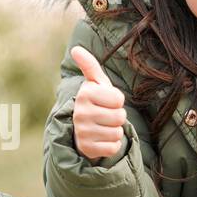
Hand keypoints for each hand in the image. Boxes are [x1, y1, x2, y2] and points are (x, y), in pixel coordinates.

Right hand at [70, 45, 126, 160]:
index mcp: (85, 94)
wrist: (82, 130)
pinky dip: (112, 145)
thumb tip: (75, 49)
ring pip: (117, 132)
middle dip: (118, 117)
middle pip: (120, 116)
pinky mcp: (87, 148)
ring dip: (115, 131)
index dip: (117, 101)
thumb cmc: (96, 101)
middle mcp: (81, 113)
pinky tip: (101, 139)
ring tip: (103, 127)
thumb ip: (90, 66)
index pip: (119, 99)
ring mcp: (83, 132)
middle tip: (106, 115)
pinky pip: (113, 147)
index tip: (107, 101)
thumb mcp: (95, 84)